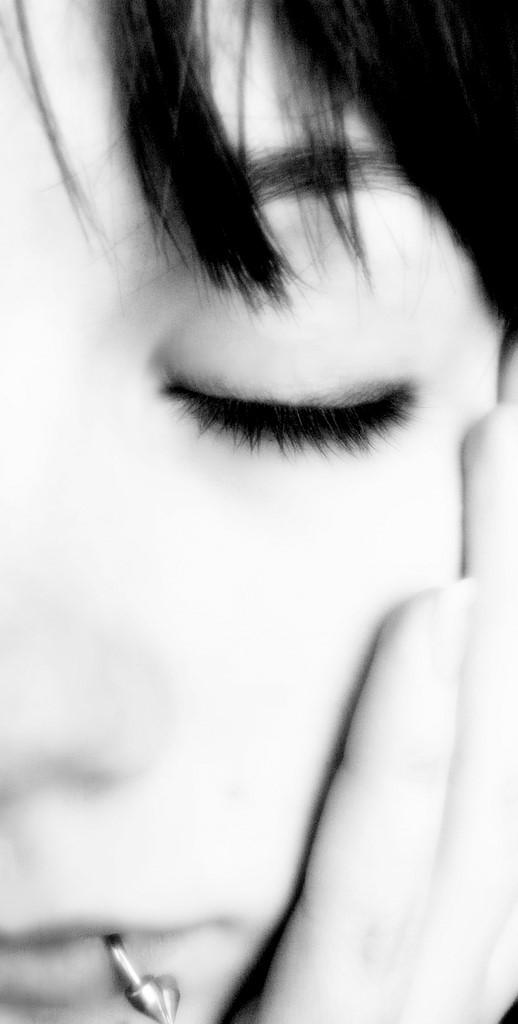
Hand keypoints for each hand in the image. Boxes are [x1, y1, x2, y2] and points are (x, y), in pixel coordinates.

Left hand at [235, 387, 517, 1022]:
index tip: (502, 516)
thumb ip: (348, 855)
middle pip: (507, 764)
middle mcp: (442, 983)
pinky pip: (380, 903)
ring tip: (502, 477)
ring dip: (506, 639)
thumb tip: (402, 681)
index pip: (493, 774)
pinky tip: (440, 619)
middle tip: (516, 438)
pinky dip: (419, 760)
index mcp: (425, 953)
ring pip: (484, 813)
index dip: (517, 643)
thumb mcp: (286, 954)